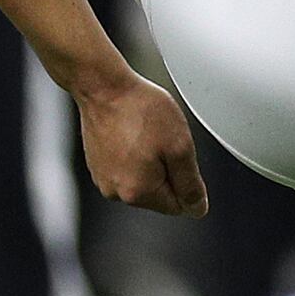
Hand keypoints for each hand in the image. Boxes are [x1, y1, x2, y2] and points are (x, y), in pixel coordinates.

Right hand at [78, 71, 205, 216]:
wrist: (104, 87)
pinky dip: (131, 154)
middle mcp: (116, 192)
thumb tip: (197, 208)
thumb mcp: (180, 146)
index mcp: (138, 193)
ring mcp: (103, 178)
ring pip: (141, 180)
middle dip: (166, 170)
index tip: (178, 154)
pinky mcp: (97, 165)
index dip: (186, 180)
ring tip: (143, 133)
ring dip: (149, 161)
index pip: (178, 206)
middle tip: (161, 140)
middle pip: (158, 194)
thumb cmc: (139, 109)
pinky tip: (130, 132)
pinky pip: (125, 168)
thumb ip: (191, 184)